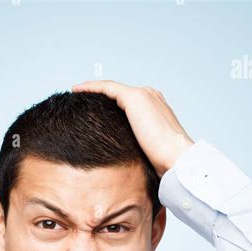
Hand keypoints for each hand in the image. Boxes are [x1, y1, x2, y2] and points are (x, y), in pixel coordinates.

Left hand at [71, 80, 193, 176]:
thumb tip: (123, 162)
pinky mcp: (134, 97)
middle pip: (118, 95)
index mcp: (156, 108)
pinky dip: (91, 87)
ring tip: (75, 94)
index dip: (110, 107)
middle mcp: (150, 96)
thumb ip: (138, 149)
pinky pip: (106, 88)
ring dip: (92, 90)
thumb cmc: (166, 163)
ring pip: (111, 89)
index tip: (94, 113)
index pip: (128, 104)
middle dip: (99, 98)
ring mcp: (143, 95)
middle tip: (80, 103)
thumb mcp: (149, 153)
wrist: (176, 158)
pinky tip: (76, 90)